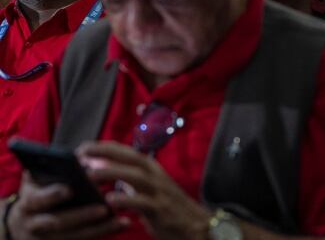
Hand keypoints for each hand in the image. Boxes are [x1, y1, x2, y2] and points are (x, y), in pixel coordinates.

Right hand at [7, 172, 126, 239]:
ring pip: (72, 236)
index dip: (52, 195)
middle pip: (57, 221)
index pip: (38, 198)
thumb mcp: (41, 181)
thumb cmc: (41, 192)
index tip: (70, 189)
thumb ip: (56, 171)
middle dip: (81, 215)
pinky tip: (121, 224)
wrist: (27, 222)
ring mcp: (46, 238)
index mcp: (29, 201)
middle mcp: (33, 222)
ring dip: (98, 229)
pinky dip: (103, 232)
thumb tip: (85, 159)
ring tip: (120, 220)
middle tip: (103, 208)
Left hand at [78, 141, 211, 239]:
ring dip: (113, 172)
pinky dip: (126, 199)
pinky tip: (109, 199)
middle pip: (131, 158)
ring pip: (136, 176)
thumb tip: (102, 170)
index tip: (82, 147)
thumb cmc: (167, 207)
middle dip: (106, 153)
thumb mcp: (147, 189)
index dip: (105, 147)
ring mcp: (160, 192)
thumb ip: (128, 179)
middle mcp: (156, 176)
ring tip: (90, 174)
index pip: (127, 152)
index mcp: (152, 169)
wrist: (195, 225)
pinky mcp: (161, 209)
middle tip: (81, 154)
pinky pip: (143, 202)